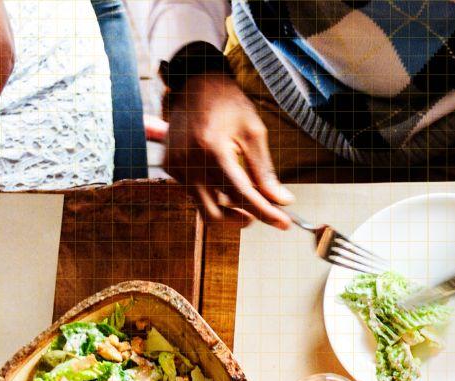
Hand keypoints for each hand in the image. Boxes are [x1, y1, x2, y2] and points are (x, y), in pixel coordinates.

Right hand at [161, 72, 292, 227]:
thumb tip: (281, 201)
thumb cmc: (227, 104)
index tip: (284, 223)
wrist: (196, 84)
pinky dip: (212, 194)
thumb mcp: (254, 133)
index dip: (265, 213)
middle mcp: (189, 162)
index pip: (242, 195)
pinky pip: (192, 192)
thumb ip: (265, 171)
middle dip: (241, 219)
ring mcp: (175, 165)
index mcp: (212, 150)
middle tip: (261, 214)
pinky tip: (225, 181)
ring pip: (202, 206)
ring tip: (247, 197)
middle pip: (215, 213)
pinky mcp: (170, 166)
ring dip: (227, 209)